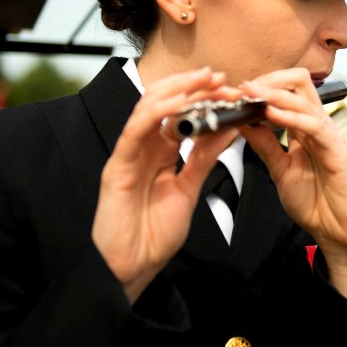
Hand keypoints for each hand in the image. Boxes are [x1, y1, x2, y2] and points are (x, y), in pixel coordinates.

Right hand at [91, 67, 238, 302]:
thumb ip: (204, 159)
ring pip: (148, 108)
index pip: (180, 113)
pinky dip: (157, 113)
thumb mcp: (189, 189)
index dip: (202, 97)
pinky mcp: (117, 166)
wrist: (131, 269)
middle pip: (164, 103)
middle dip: (192, 86)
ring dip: (178, 91)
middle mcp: (142, 147)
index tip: (228, 88)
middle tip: (220, 77)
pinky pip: (135, 130)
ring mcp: (128, 154)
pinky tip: (178, 104)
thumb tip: (228, 129)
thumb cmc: (154, 234)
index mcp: (158, 152)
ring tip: (204, 82)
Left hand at [239, 68, 346, 305]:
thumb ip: (264, 145)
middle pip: (299, 82)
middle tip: (244, 87)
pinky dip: (291, 117)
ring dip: (274, 94)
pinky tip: (271, 115)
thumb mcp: (280, 170)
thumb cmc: (314, 202)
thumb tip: (242, 121)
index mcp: (303, 128)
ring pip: (304, 99)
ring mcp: (328, 135)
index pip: (287, 90)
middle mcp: (317, 125)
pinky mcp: (337, 150)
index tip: (237, 91)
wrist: (337, 232)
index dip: (262, 85)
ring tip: (251, 94)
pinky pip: (315, 125)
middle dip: (269, 79)